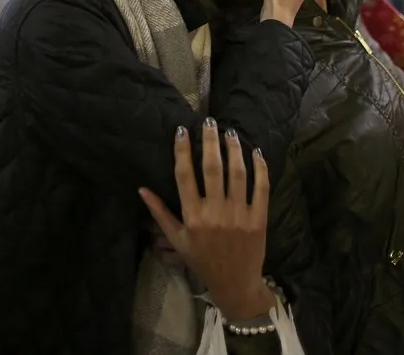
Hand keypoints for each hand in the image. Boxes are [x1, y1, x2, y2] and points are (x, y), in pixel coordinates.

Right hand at [139, 124, 275, 320]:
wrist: (235, 282)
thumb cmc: (202, 260)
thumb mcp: (177, 240)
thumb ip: (160, 213)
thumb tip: (141, 189)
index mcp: (192, 217)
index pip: (185, 176)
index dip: (182, 150)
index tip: (182, 130)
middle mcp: (215, 213)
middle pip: (212, 169)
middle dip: (210, 141)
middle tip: (209, 121)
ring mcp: (239, 215)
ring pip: (238, 173)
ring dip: (234, 149)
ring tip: (230, 132)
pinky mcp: (259, 218)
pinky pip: (261, 187)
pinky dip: (260, 167)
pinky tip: (255, 151)